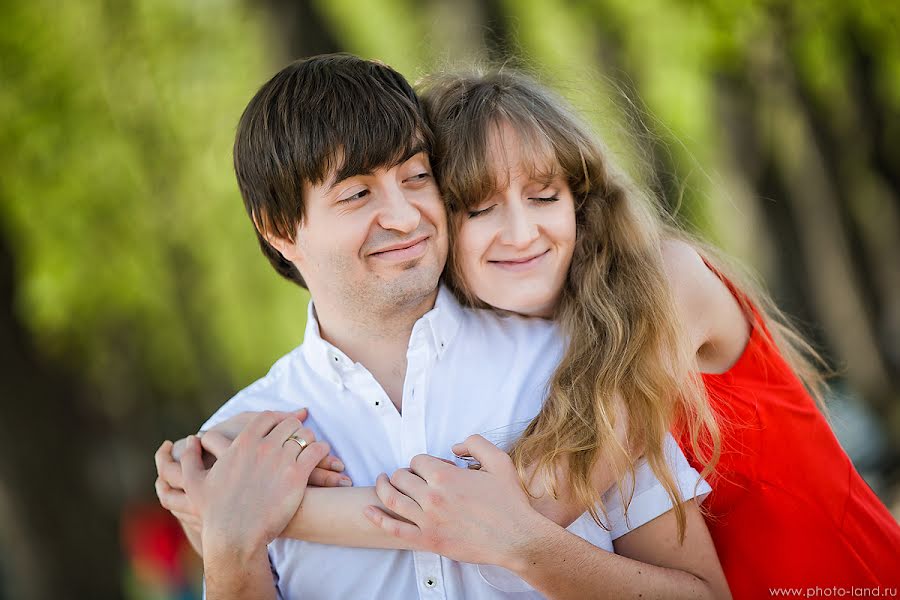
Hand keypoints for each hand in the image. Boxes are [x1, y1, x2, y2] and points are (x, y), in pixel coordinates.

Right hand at [180, 411, 330, 559]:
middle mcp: (263, 446)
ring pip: (305, 435)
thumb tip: (191, 440)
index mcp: (242, 443)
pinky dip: (322, 451)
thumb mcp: (194, 483)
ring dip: (309, 440)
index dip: (277, 419)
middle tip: (298, 439)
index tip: (282, 427)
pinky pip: (317, 451)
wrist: (235, 537)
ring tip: (310, 448)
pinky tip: (321, 457)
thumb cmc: (215, 513)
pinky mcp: (297, 476)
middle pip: (289, 423)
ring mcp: (281, 459)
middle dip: (295, 429)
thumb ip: (190, 458)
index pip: (267, 417)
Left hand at [363, 435, 551, 568]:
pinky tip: (368, 510)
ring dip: (383, 488)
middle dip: (404, 473)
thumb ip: (475, 443)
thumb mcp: (499, 460)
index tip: (432, 469)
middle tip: (410, 477)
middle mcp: (432, 497)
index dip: (423, 462)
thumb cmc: (509, 501)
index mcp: (446, 476)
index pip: (417, 461)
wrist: (516, 537)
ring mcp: (427, 520)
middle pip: (401, 477)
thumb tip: (454, 446)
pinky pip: (394, 529)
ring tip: (381, 482)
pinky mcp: (428, 540)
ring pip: (392, 499)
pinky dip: (377, 518)